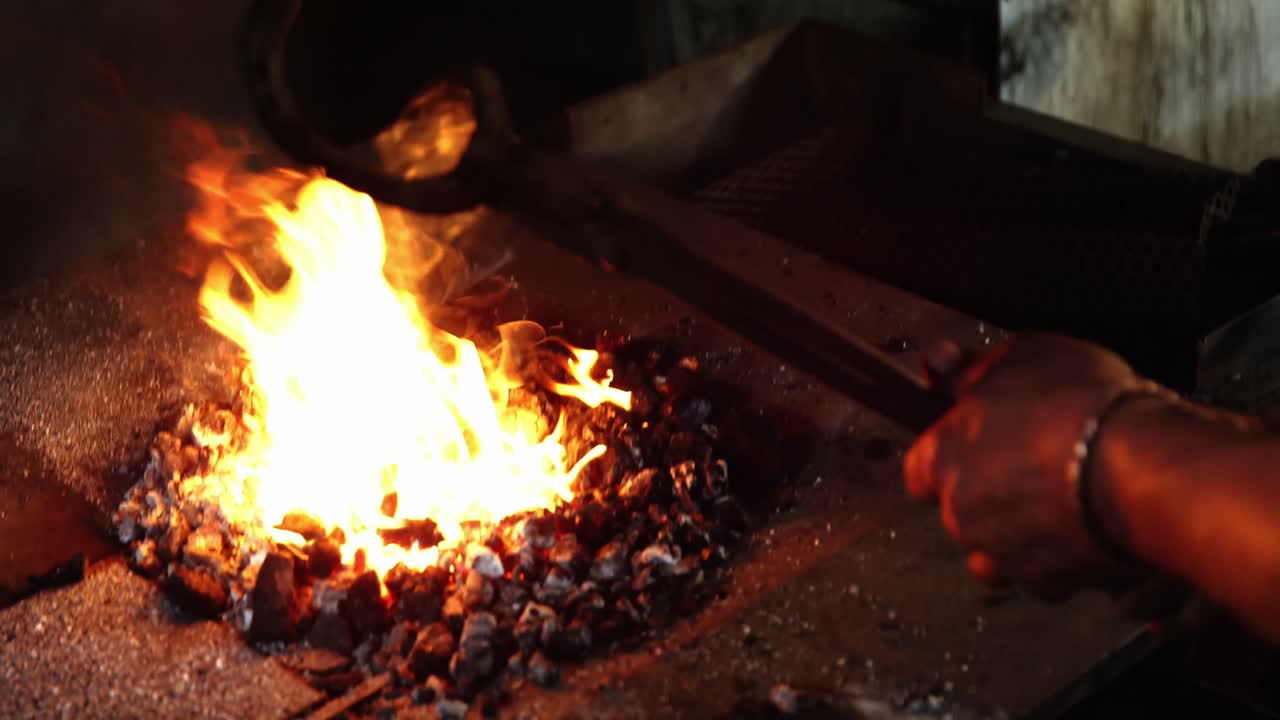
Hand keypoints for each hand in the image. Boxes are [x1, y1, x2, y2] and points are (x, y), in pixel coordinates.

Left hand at [903, 333, 1145, 596]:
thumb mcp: (1021, 356)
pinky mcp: (1045, 583)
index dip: (953, 453)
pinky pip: (1041, 575)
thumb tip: (939, 361)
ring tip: (1063, 498)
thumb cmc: (1079, 405)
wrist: (1143, 468)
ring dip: (1019, 529)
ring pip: (997, 546)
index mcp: (940, 457)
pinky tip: (1084, 528)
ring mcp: (1000, 554)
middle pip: (961, 507)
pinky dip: (1057, 558)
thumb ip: (970, 368)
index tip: (981, 441)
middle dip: (991, 491)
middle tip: (1036, 462)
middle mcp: (958, 513)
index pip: (920, 468)